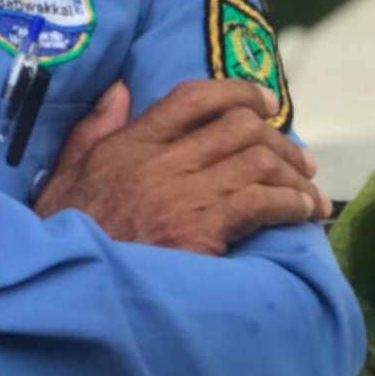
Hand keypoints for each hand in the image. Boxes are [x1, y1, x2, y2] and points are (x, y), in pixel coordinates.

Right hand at [33, 78, 328, 254]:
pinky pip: (261, 203)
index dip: (238, 91)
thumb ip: (94, 127)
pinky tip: (304, 212)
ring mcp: (184, 195)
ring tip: (309, 191)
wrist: (65, 286)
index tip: (265, 101)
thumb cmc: (66, 232)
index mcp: (132, 142)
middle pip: (239, 127)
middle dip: (278, 138)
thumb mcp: (67, 171)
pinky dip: (291, 203)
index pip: (194, 97)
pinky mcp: (201, 232)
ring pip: (257, 161)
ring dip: (293, 174)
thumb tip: (121, 89)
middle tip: (299, 158)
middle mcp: (163, 160)